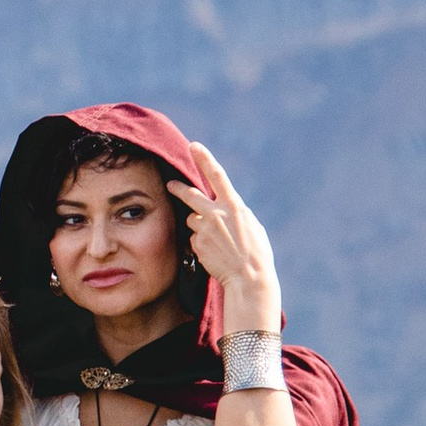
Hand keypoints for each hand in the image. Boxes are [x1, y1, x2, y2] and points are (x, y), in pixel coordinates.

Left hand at [174, 141, 282, 337]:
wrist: (249, 278)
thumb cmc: (256, 252)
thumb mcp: (251, 225)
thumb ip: (235, 212)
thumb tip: (226, 205)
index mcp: (234, 206)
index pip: (217, 175)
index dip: (204, 159)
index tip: (193, 146)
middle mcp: (216, 214)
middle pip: (191, 194)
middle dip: (178, 188)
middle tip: (169, 184)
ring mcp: (205, 229)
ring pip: (193, 220)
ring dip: (200, 226)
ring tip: (218, 242)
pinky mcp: (197, 244)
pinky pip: (194, 239)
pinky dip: (201, 243)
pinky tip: (215, 253)